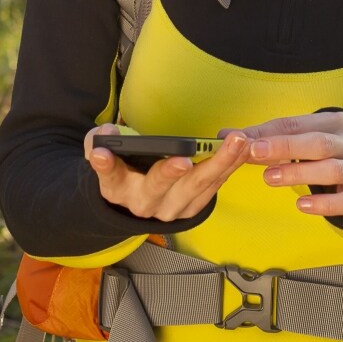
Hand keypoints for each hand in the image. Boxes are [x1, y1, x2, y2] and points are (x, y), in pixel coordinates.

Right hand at [84, 124, 250, 220]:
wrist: (137, 202)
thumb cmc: (123, 168)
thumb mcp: (102, 151)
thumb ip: (99, 140)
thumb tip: (108, 132)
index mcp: (117, 188)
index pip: (109, 176)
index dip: (105, 166)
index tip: (100, 154)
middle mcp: (143, 203)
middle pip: (157, 188)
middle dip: (169, 173)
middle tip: (182, 160)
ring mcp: (171, 209)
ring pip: (195, 187)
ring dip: (218, 165)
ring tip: (236, 143)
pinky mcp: (194, 207)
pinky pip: (213, 186)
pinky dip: (229, 167)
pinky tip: (243, 149)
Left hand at [226, 112, 342, 217]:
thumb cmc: (325, 156)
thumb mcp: (301, 143)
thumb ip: (267, 139)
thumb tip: (224, 136)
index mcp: (335, 123)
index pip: (299, 124)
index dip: (270, 132)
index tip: (244, 141)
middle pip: (319, 143)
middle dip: (285, 148)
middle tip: (255, 154)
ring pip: (333, 169)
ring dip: (299, 173)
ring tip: (270, 178)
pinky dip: (324, 203)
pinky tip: (301, 205)